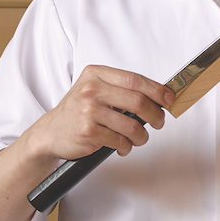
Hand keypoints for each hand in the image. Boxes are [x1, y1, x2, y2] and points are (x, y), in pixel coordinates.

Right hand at [27, 66, 174, 160]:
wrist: (51, 132)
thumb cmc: (78, 111)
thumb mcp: (95, 90)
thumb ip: (120, 90)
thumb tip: (158, 96)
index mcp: (96, 74)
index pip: (135, 79)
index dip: (157, 90)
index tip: (169, 99)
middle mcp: (91, 89)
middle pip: (138, 101)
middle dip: (156, 115)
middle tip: (159, 122)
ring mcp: (88, 110)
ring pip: (132, 125)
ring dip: (141, 136)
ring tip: (138, 138)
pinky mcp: (88, 131)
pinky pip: (120, 140)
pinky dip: (126, 146)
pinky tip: (121, 146)